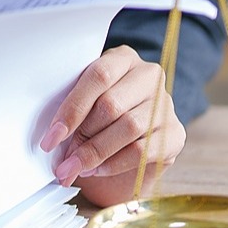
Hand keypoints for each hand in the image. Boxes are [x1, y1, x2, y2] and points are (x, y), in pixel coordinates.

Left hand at [39, 46, 185, 209]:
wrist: (127, 149)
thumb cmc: (98, 120)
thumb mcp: (84, 106)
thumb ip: (74, 111)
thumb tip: (53, 137)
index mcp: (123, 58)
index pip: (98, 76)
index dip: (72, 109)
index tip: (51, 137)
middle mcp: (148, 76)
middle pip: (112, 104)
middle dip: (82, 136)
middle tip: (63, 160)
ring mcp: (165, 104)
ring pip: (128, 128)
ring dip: (96, 152)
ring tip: (76, 168)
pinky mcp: (176, 133)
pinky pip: (143, 150)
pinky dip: (115, 163)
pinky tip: (97, 170)